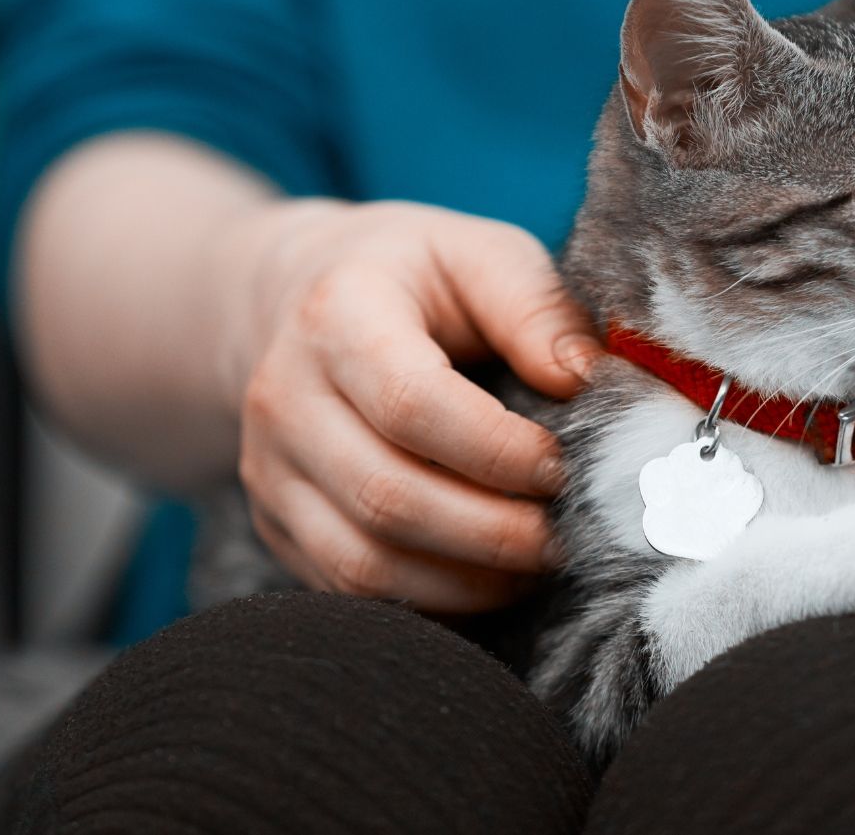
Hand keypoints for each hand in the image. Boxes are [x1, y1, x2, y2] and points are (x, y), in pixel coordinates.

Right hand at [221, 199, 601, 611]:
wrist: (296, 298)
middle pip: (386, 496)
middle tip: (565, 536)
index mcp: (338, 314)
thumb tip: (585, 379)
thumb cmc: (414, 277)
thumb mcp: (479, 254)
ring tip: (536, 564)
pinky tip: (488, 582)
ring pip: (362, 560)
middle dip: (492, 532)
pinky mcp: (275, 522)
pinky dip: (427, 601)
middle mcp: (285, 397)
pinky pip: (347, 589)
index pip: (411, 403)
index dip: (497, 450)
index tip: (563, 467)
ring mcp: (269, 468)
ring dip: (464, 581)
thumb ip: (536, 307)